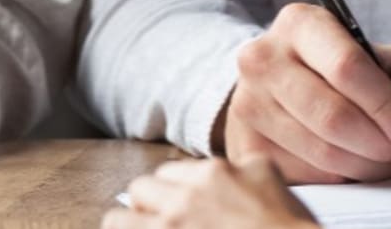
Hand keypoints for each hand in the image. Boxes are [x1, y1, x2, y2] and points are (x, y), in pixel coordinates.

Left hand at [105, 157, 317, 228]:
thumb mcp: (273, 181)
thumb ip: (246, 168)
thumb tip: (235, 169)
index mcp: (215, 173)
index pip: (171, 174)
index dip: (172, 193)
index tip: (177, 208)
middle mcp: (187, 197)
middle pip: (142, 189)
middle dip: (148, 207)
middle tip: (162, 225)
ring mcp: (171, 228)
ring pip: (118, 219)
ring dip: (128, 226)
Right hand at [218, 3, 390, 183]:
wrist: (291, 85)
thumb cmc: (349, 72)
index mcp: (301, 23)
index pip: (347, 67)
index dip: (387, 105)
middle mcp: (264, 58)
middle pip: (333, 115)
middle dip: (379, 143)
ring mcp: (248, 103)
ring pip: (321, 152)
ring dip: (365, 165)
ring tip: (382, 157)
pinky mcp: (245, 145)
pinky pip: (305, 176)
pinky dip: (340, 178)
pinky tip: (351, 163)